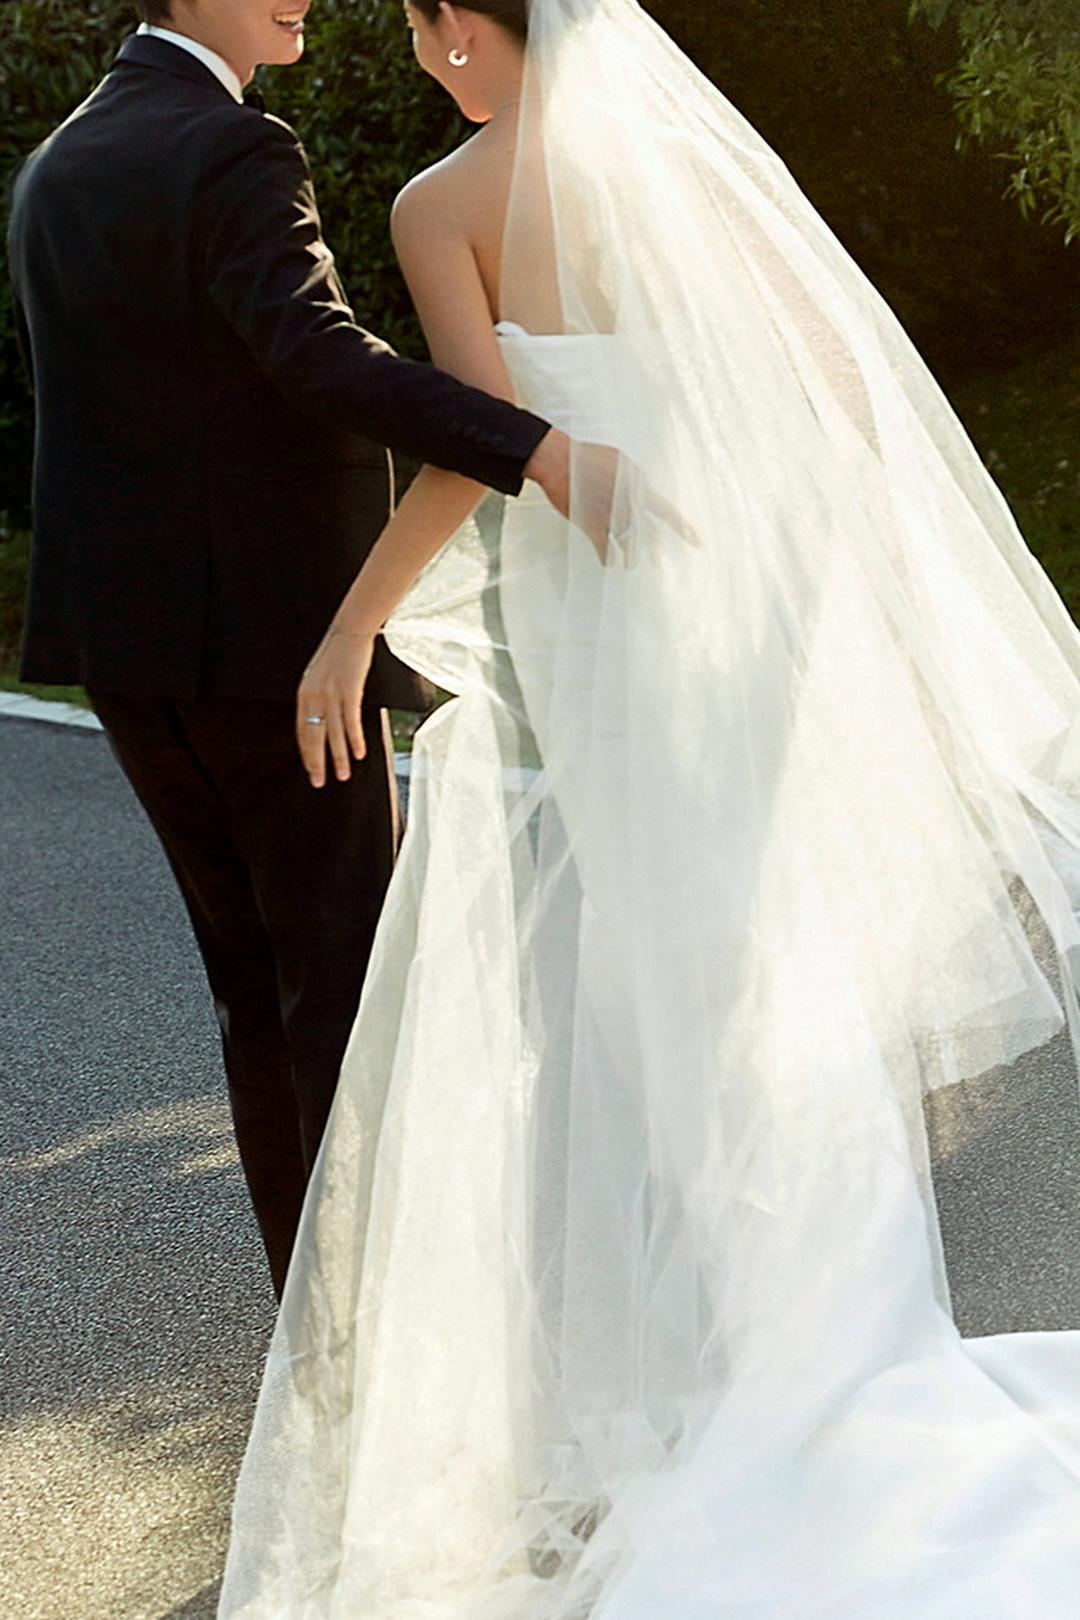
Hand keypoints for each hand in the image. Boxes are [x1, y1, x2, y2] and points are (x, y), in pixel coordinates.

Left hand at [296, 624, 375, 787]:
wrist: (349, 632)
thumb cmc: (336, 654)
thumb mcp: (317, 677)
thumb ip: (316, 698)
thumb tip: (319, 720)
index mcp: (304, 695)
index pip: (302, 731)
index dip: (307, 753)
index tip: (311, 770)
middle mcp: (314, 697)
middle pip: (314, 737)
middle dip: (317, 763)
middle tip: (319, 782)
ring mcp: (331, 695)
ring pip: (334, 734)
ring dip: (338, 758)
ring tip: (342, 776)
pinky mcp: (350, 692)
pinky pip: (351, 722)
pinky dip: (355, 740)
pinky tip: (358, 754)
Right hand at [526, 431, 699, 563]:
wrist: (559, 460)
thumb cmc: (586, 456)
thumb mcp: (618, 460)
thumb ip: (631, 478)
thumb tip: (638, 487)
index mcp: (637, 486)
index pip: (666, 511)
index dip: (682, 527)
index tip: (696, 540)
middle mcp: (629, 503)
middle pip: (649, 534)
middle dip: (655, 551)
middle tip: (660, 564)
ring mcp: (611, 515)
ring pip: (628, 545)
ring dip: (629, 556)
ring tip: (630, 563)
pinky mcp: (593, 525)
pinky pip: (604, 550)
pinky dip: (607, 558)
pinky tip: (608, 563)